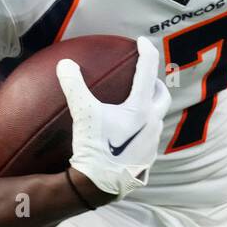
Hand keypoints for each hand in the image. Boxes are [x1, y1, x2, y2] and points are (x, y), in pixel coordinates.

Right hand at [57, 36, 170, 199]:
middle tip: (144, 78)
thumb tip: (64, 63)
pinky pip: (149, 137)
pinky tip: (127, 133)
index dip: (146, 52)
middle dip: (155, 83)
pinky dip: (142, 128)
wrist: (101, 184)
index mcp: (140, 107)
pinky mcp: (147, 158)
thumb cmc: (95, 147)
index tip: (142, 42)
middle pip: (162, 95)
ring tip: (134, 105)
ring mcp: (152, 142)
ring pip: (157, 117)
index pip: (147, 71)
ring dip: (150, 107)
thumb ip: (74, 86)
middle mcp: (153, 122)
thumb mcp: (83, 114)